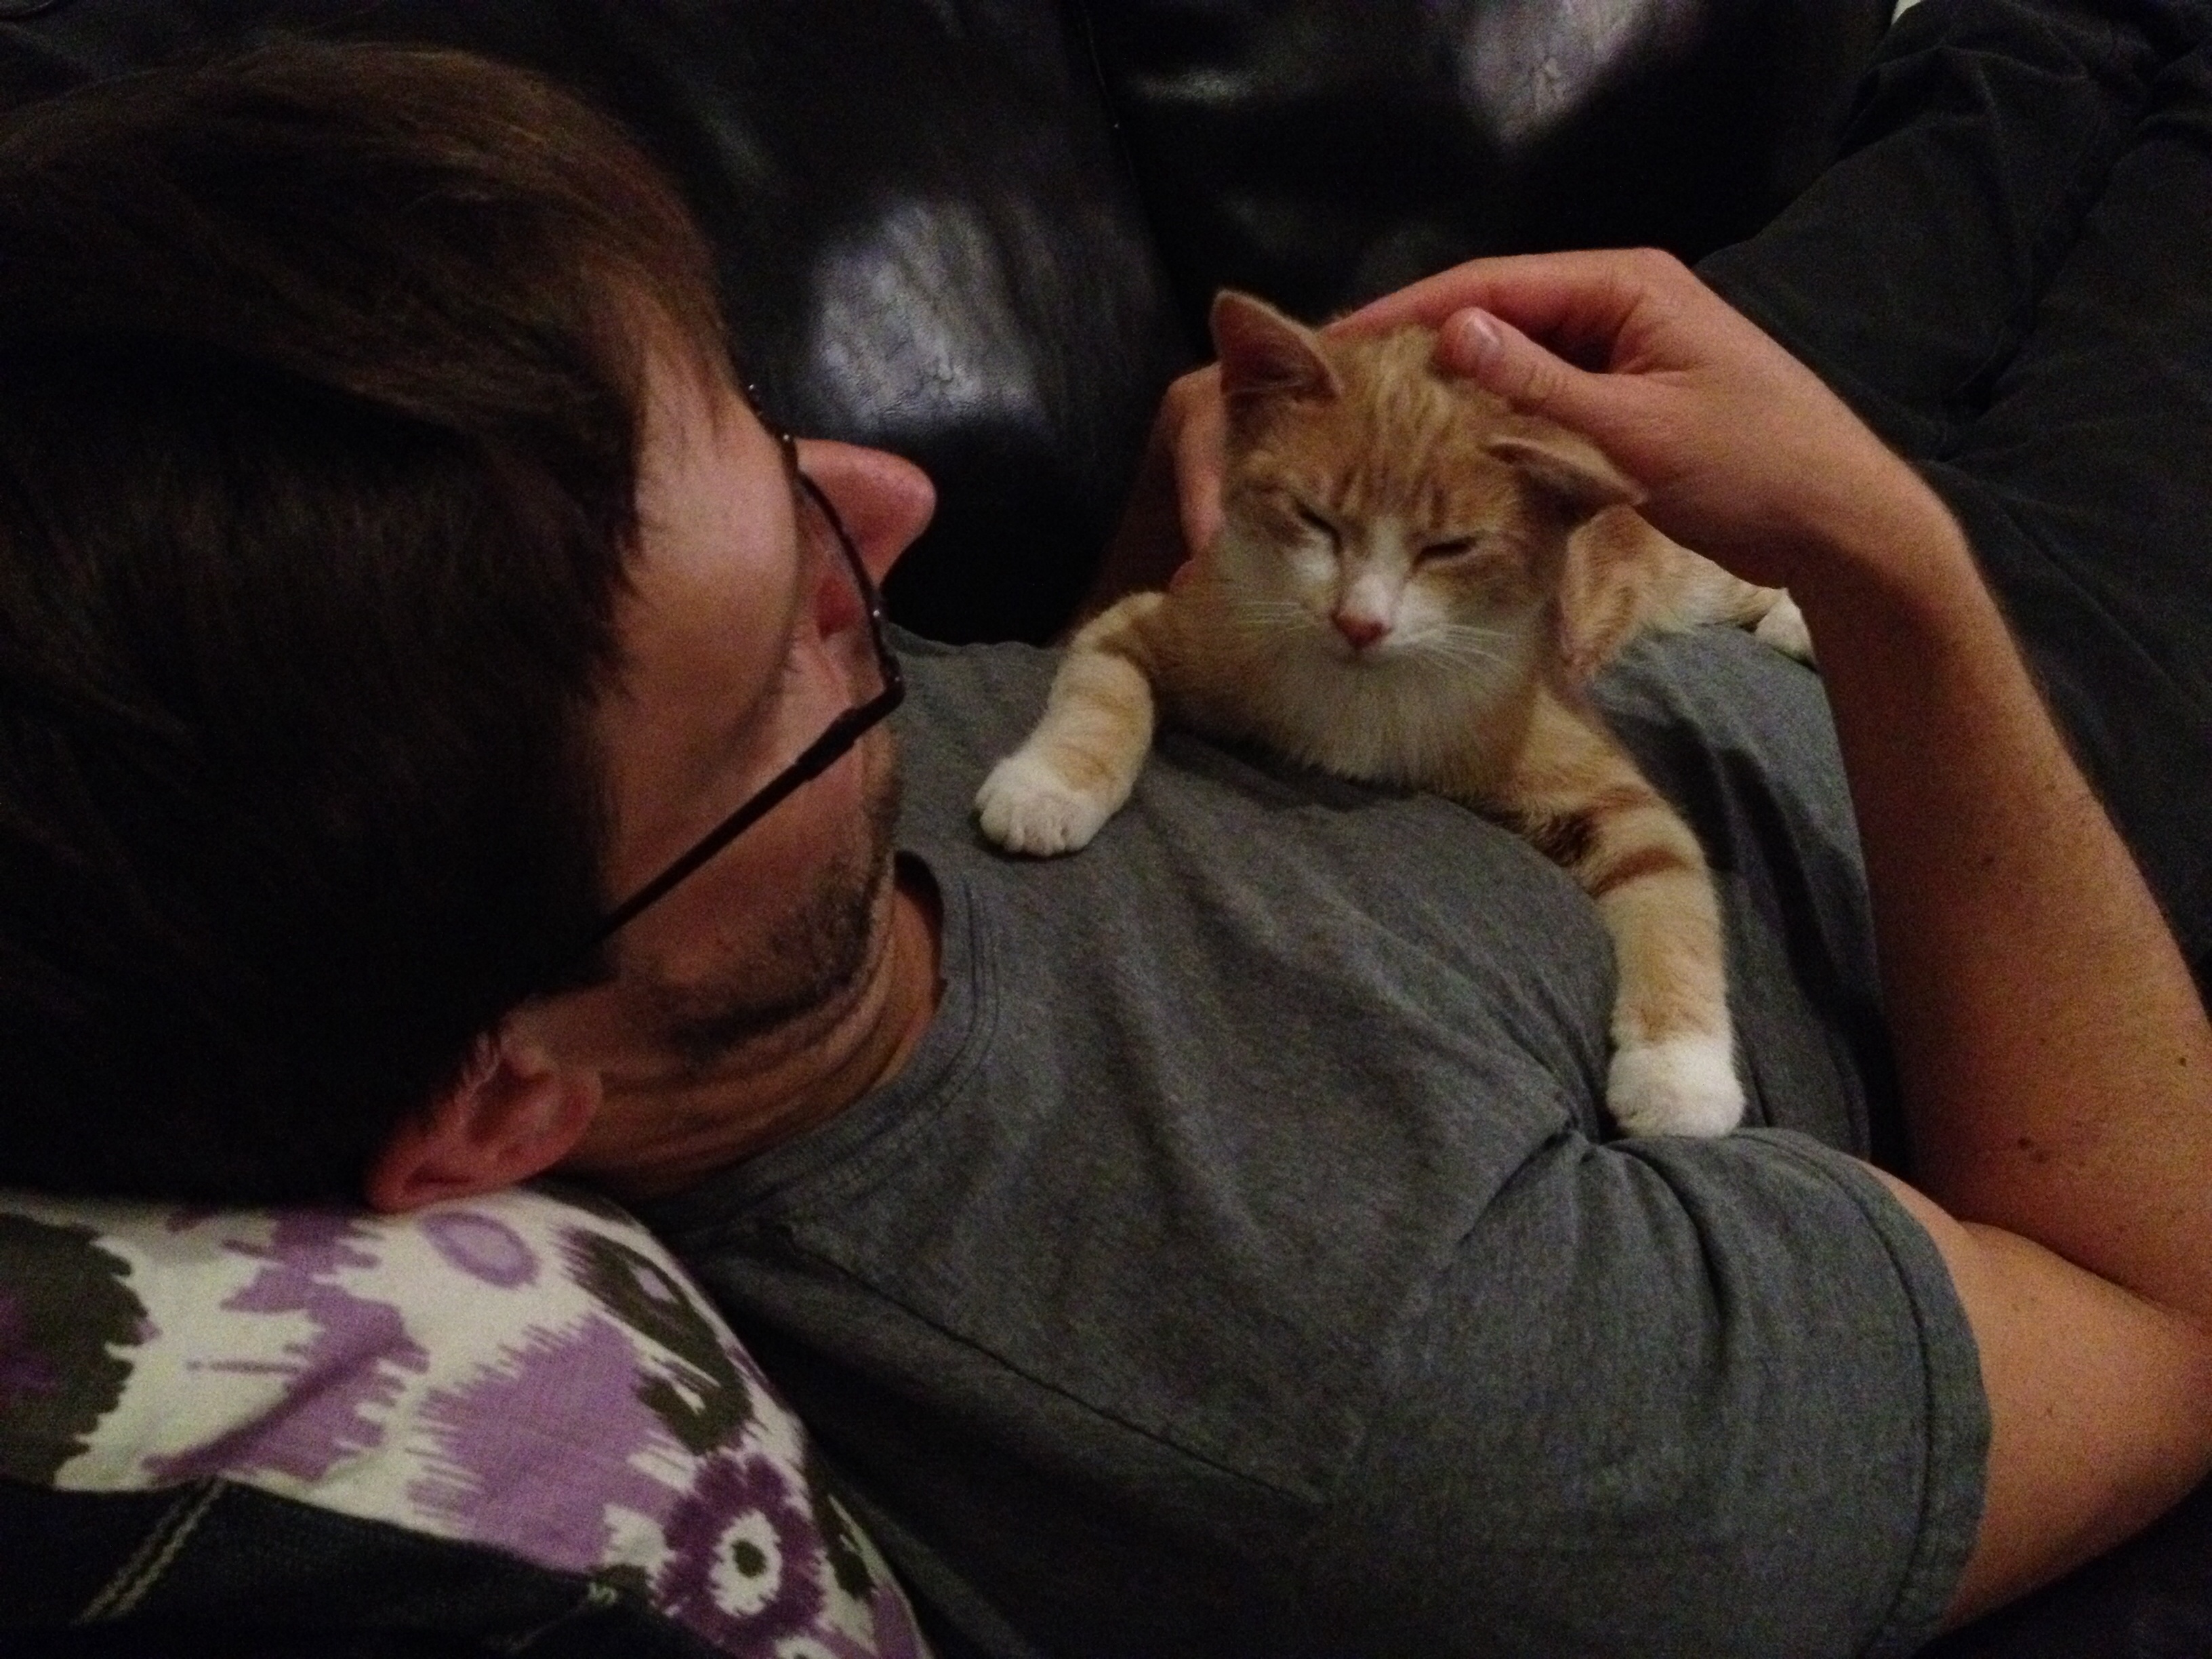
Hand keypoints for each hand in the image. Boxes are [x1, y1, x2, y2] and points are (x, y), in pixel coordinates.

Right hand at [1340, 248, 1929, 590]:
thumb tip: (1452, 334)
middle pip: (1497, 316)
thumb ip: (1540, 384)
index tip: (1340, 343)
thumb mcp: (1636, 427)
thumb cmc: (1755, 465)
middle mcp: (1619, 306)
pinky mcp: (1624, 406)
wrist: (1839, 527)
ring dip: (1455, 392)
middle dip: (1422, 350)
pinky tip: (1445, 453)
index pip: (1493, 284)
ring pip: (1515, 364)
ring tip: (1374, 421)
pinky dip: (1496, 424)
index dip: (1411, 311)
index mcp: (1626, 286)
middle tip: (1342, 388)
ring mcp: (1621, 357)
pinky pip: (1541, 403)